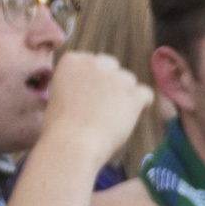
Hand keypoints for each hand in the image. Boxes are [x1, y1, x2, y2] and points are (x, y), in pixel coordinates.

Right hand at [35, 45, 157, 171]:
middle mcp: (94, 62)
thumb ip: (76, 84)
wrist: (71, 145)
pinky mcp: (133, 92)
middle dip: (110, 84)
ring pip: (129, 80)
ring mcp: (115, 75)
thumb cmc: (61, 130)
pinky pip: (146, 94)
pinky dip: (141, 107)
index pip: (91, 62)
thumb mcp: (58, 95)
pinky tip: (128, 120)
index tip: (88, 99)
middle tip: (103, 109)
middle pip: (111, 66)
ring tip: (111, 119)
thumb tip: (95, 88)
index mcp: (72, 60)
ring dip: (124, 95)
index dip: (92, 82)